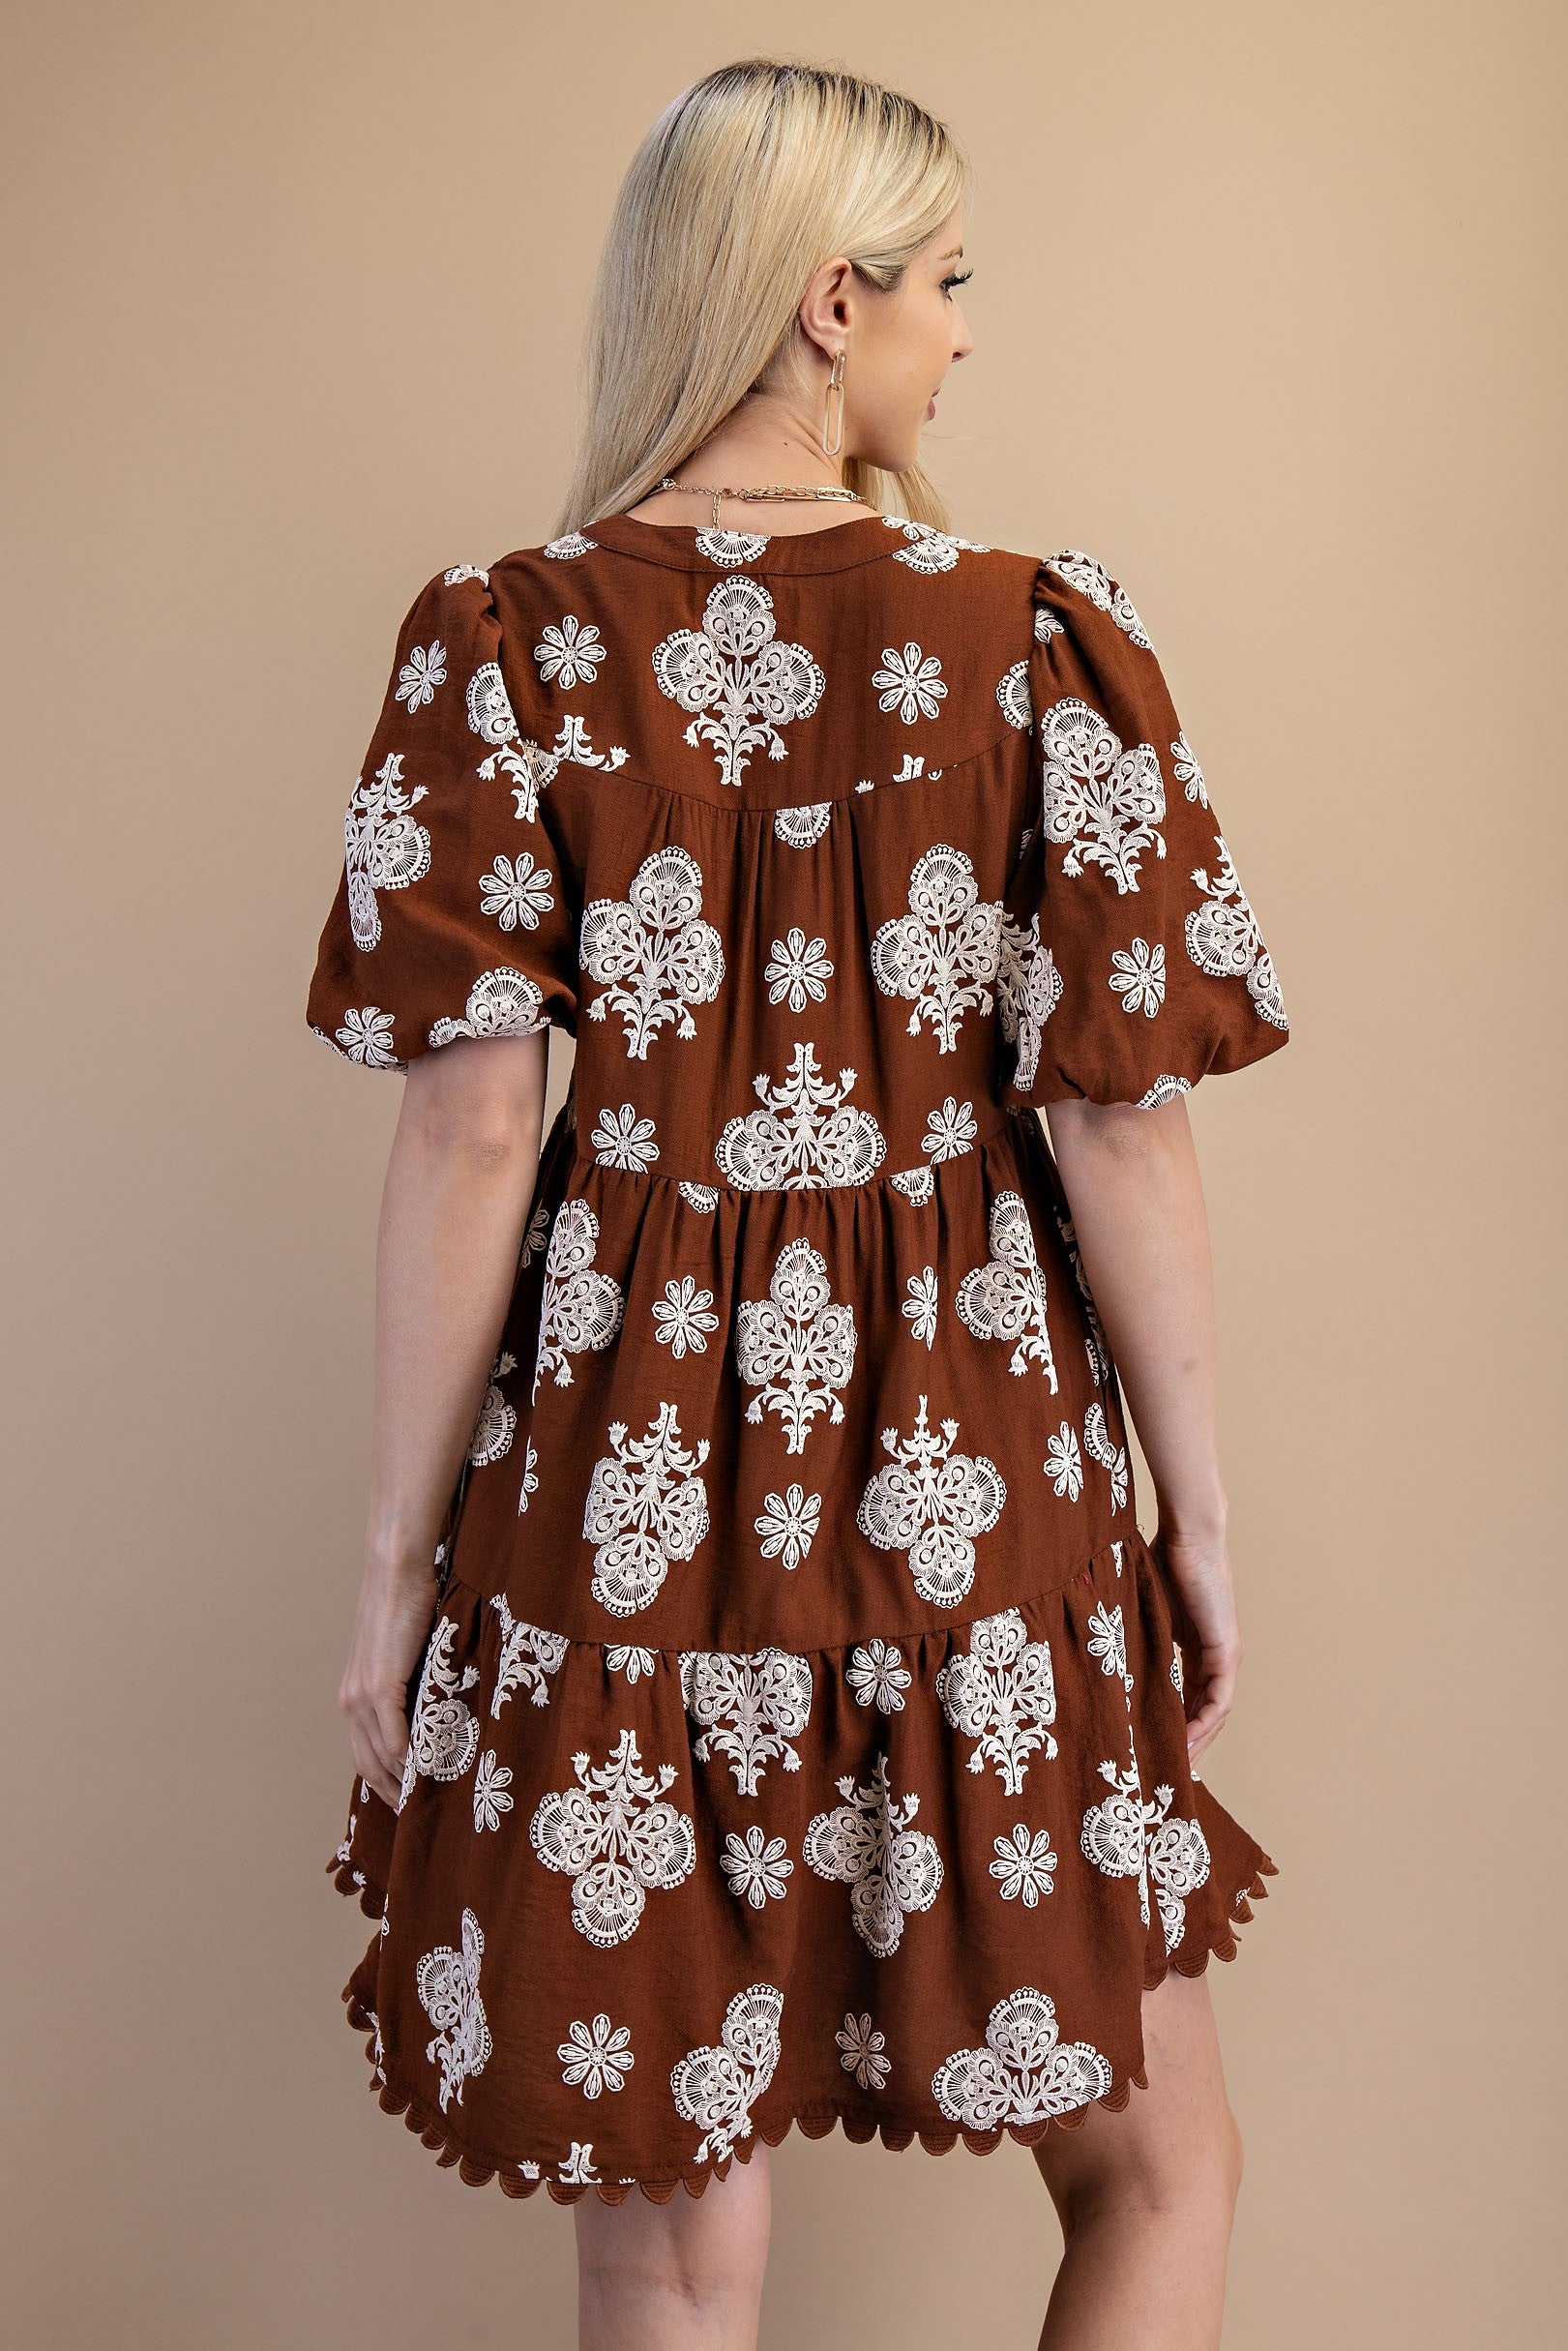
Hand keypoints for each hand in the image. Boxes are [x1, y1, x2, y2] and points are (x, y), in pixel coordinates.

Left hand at [336, 1555, 439, 1808]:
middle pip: (367, 1764)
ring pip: (379, 1757)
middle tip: (417, 1815)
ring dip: (401, 1783)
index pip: (364, 1753)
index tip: (405, 1800)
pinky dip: (408, 1759)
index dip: (382, 1781)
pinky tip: (425, 1774)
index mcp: (353, 1695)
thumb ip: (409, 1682)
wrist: (396, 1570)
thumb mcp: (402, 1653)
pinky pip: (393, 1736)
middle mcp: (350, 1701)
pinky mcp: (380, 1686)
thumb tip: (433, 1705)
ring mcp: (362, 1695)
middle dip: (390, 1793)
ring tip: (426, 1802)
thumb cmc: (405, 1603)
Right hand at [1151, 1517, 1242, 1772]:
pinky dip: (1202, 1724)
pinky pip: (1217, 1700)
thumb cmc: (1162, 1558)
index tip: (1151, 1747)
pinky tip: (1183, 1742)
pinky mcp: (1226, 1651)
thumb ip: (1131, 1633)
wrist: (1188, 1533)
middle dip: (1185, 1743)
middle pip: (1204, 1712)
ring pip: (1213, 1713)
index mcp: (1197, 1646)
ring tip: (1172, 1767)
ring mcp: (1225, 1654)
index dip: (1173, 1724)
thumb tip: (1094, 1649)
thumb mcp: (1141, 1609)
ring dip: (1196, 1741)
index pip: (1188, 1696)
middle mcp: (1216, 1656)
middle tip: (1161, 1772)